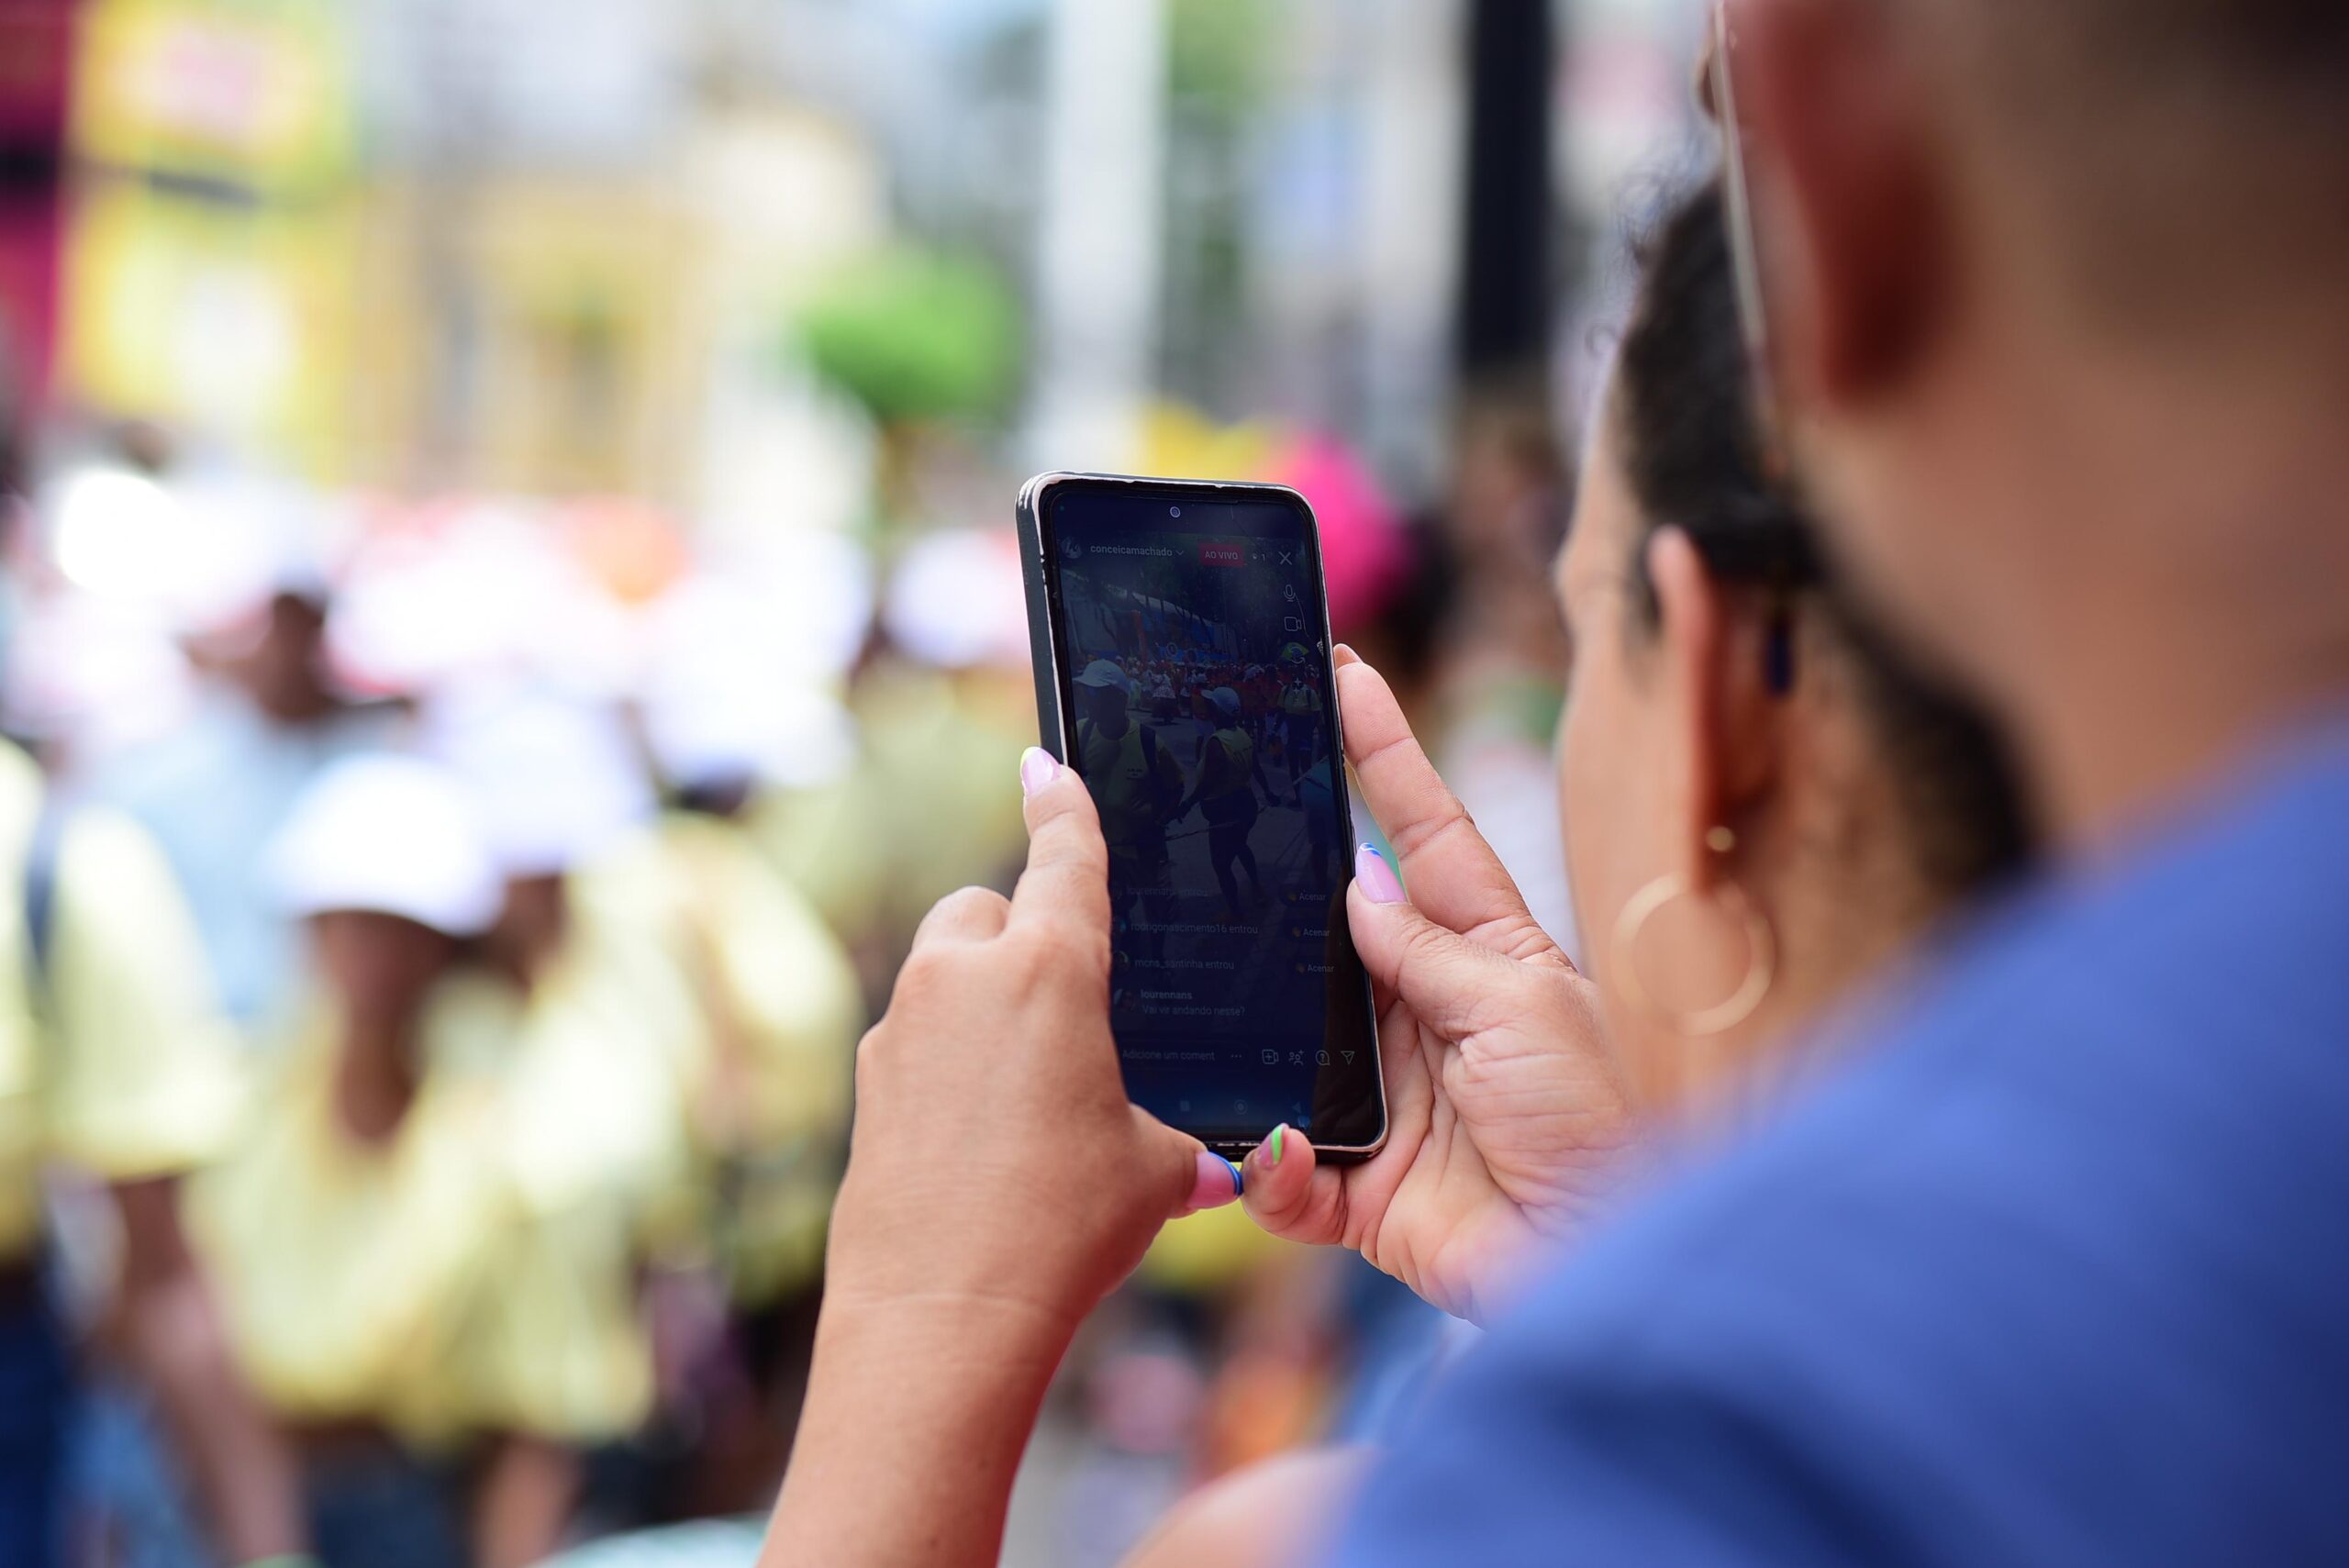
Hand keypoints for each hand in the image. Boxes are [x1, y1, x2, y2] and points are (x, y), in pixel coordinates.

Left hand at [826, 749, 1243, 1334]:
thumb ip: (1181, 1143)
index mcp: (1050, 968)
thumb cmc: (1063, 1228)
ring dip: (979, 1000)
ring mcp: (900, 1026)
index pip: (1061, 854)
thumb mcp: (1154, 1174)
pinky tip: (980, 1136)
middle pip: (986, 906)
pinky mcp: (864, 1082)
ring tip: (1028, 1091)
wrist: (940, 1313)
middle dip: (1018, 932)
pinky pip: (915, 1041)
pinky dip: (946, 1063)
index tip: (1045, 763)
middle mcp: (963, 975)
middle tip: (1066, 1006)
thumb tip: (1216, 1167)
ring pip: (942, 972)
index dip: (1061, 803)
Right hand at [1240, 651, 1639, 1322]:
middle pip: (1326, 929)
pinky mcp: (1350, 1179)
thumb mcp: (1521, 1005)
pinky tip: (1276, 1153)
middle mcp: (1418, 1010)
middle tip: (1208, 819)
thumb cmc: (1593, 1119)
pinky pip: (1280, 1165)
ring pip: (1280, 1038)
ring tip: (1211, 1006)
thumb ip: (1430, 949)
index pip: (1421, 833)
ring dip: (1247, 1034)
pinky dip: (1270, 1165)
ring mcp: (1378, 1091)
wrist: (1596, 1254)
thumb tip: (1355, 886)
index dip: (1383, 752)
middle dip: (1271, 885)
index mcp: (1480, 950)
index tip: (1344, 672)